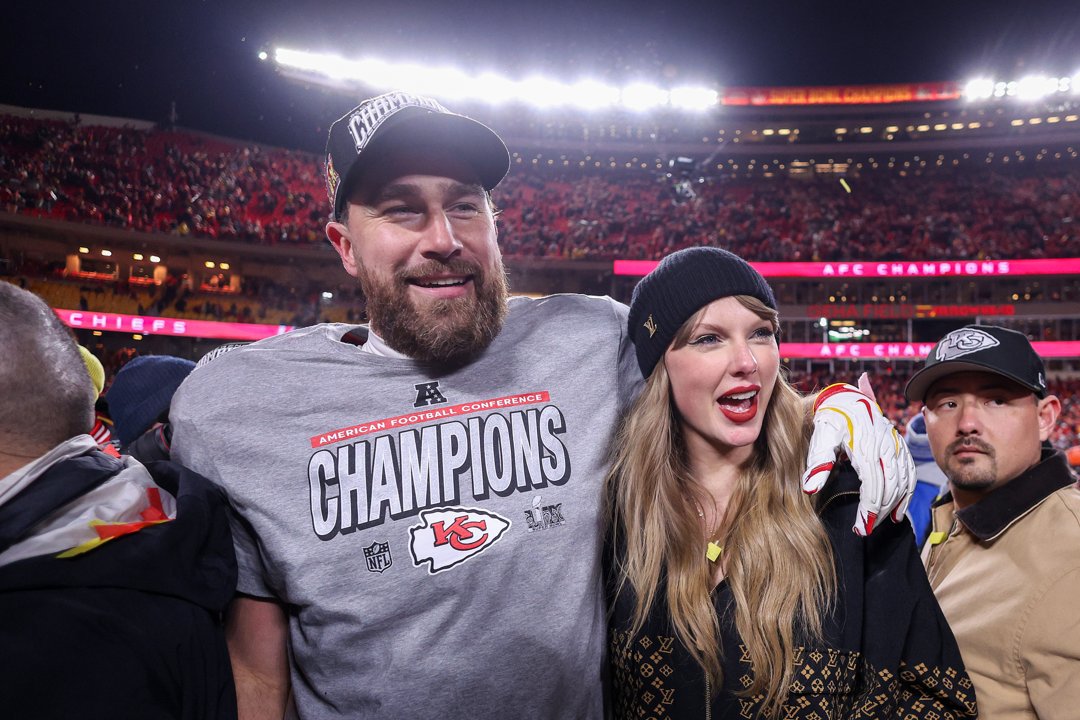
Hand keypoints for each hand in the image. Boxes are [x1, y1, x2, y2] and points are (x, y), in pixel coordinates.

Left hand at [802, 373, 916, 535]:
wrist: (846, 398)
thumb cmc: (830, 419)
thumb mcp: (821, 437)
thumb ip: (818, 462)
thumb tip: (810, 489)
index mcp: (866, 446)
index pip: (873, 486)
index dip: (869, 510)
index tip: (860, 529)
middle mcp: (886, 446)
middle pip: (889, 487)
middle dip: (878, 513)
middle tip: (864, 530)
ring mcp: (896, 446)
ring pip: (902, 482)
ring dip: (893, 506)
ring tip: (878, 524)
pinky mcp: (900, 447)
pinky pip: (910, 473)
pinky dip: (907, 494)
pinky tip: (898, 512)